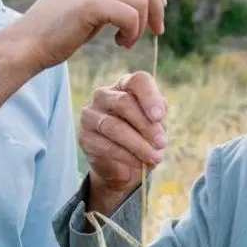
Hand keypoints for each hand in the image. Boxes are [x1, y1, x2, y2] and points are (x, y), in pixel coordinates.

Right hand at [13, 0, 166, 70]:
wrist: (29, 43)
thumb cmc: (60, 27)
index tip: (159, 8)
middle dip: (157, 7)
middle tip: (157, 30)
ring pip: (142, 0)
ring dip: (141, 26)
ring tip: (126, 40)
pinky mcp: (92, 1)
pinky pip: (132, 16)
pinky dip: (132, 34)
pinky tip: (119, 43)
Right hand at [79, 71, 167, 214]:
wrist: (124, 165)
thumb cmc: (142, 136)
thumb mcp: (155, 125)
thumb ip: (158, 116)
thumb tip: (160, 108)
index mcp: (126, 86)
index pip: (138, 81)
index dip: (150, 97)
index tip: (160, 117)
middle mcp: (104, 95)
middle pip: (124, 102)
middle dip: (146, 125)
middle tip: (161, 143)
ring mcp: (91, 115)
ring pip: (114, 126)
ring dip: (138, 144)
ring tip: (154, 158)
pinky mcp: (85, 137)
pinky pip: (106, 145)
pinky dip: (126, 156)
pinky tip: (139, 163)